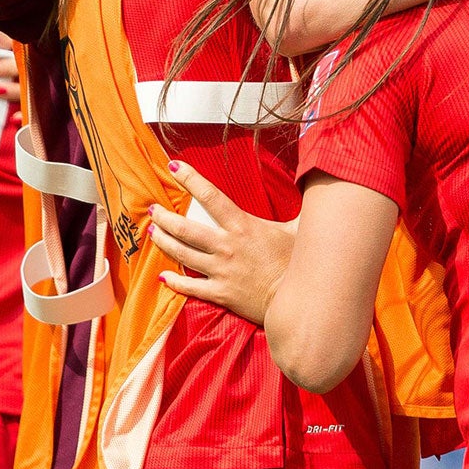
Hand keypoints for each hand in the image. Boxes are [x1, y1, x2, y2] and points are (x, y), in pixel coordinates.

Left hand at [150, 159, 294, 325]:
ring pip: (181, 254)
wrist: (298, 301)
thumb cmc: (299, 263)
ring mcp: (220, 271)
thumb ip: (302, 205)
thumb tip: (316, 180)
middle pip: (184, 228)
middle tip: (152, 209)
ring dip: (163, 241)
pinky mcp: (220, 293)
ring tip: (152, 232)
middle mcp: (226, 247)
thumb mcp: (301, 228)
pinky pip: (189, 287)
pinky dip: (173, 281)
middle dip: (164, 217)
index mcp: (243, 226)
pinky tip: (162, 275)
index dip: (190, 179)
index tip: (174, 166)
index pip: (210, 196)